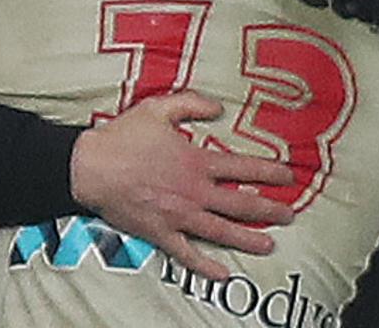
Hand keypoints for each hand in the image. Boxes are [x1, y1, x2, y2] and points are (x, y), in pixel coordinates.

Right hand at [68, 91, 294, 280]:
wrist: (89, 168)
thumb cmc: (122, 137)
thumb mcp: (159, 108)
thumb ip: (193, 104)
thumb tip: (219, 108)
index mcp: (197, 162)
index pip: (244, 167)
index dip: (269, 172)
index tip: (288, 176)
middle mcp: (194, 191)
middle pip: (241, 204)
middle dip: (270, 210)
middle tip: (289, 214)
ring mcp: (179, 216)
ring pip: (222, 231)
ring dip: (249, 239)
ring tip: (270, 245)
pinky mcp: (161, 233)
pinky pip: (187, 254)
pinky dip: (205, 266)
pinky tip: (222, 273)